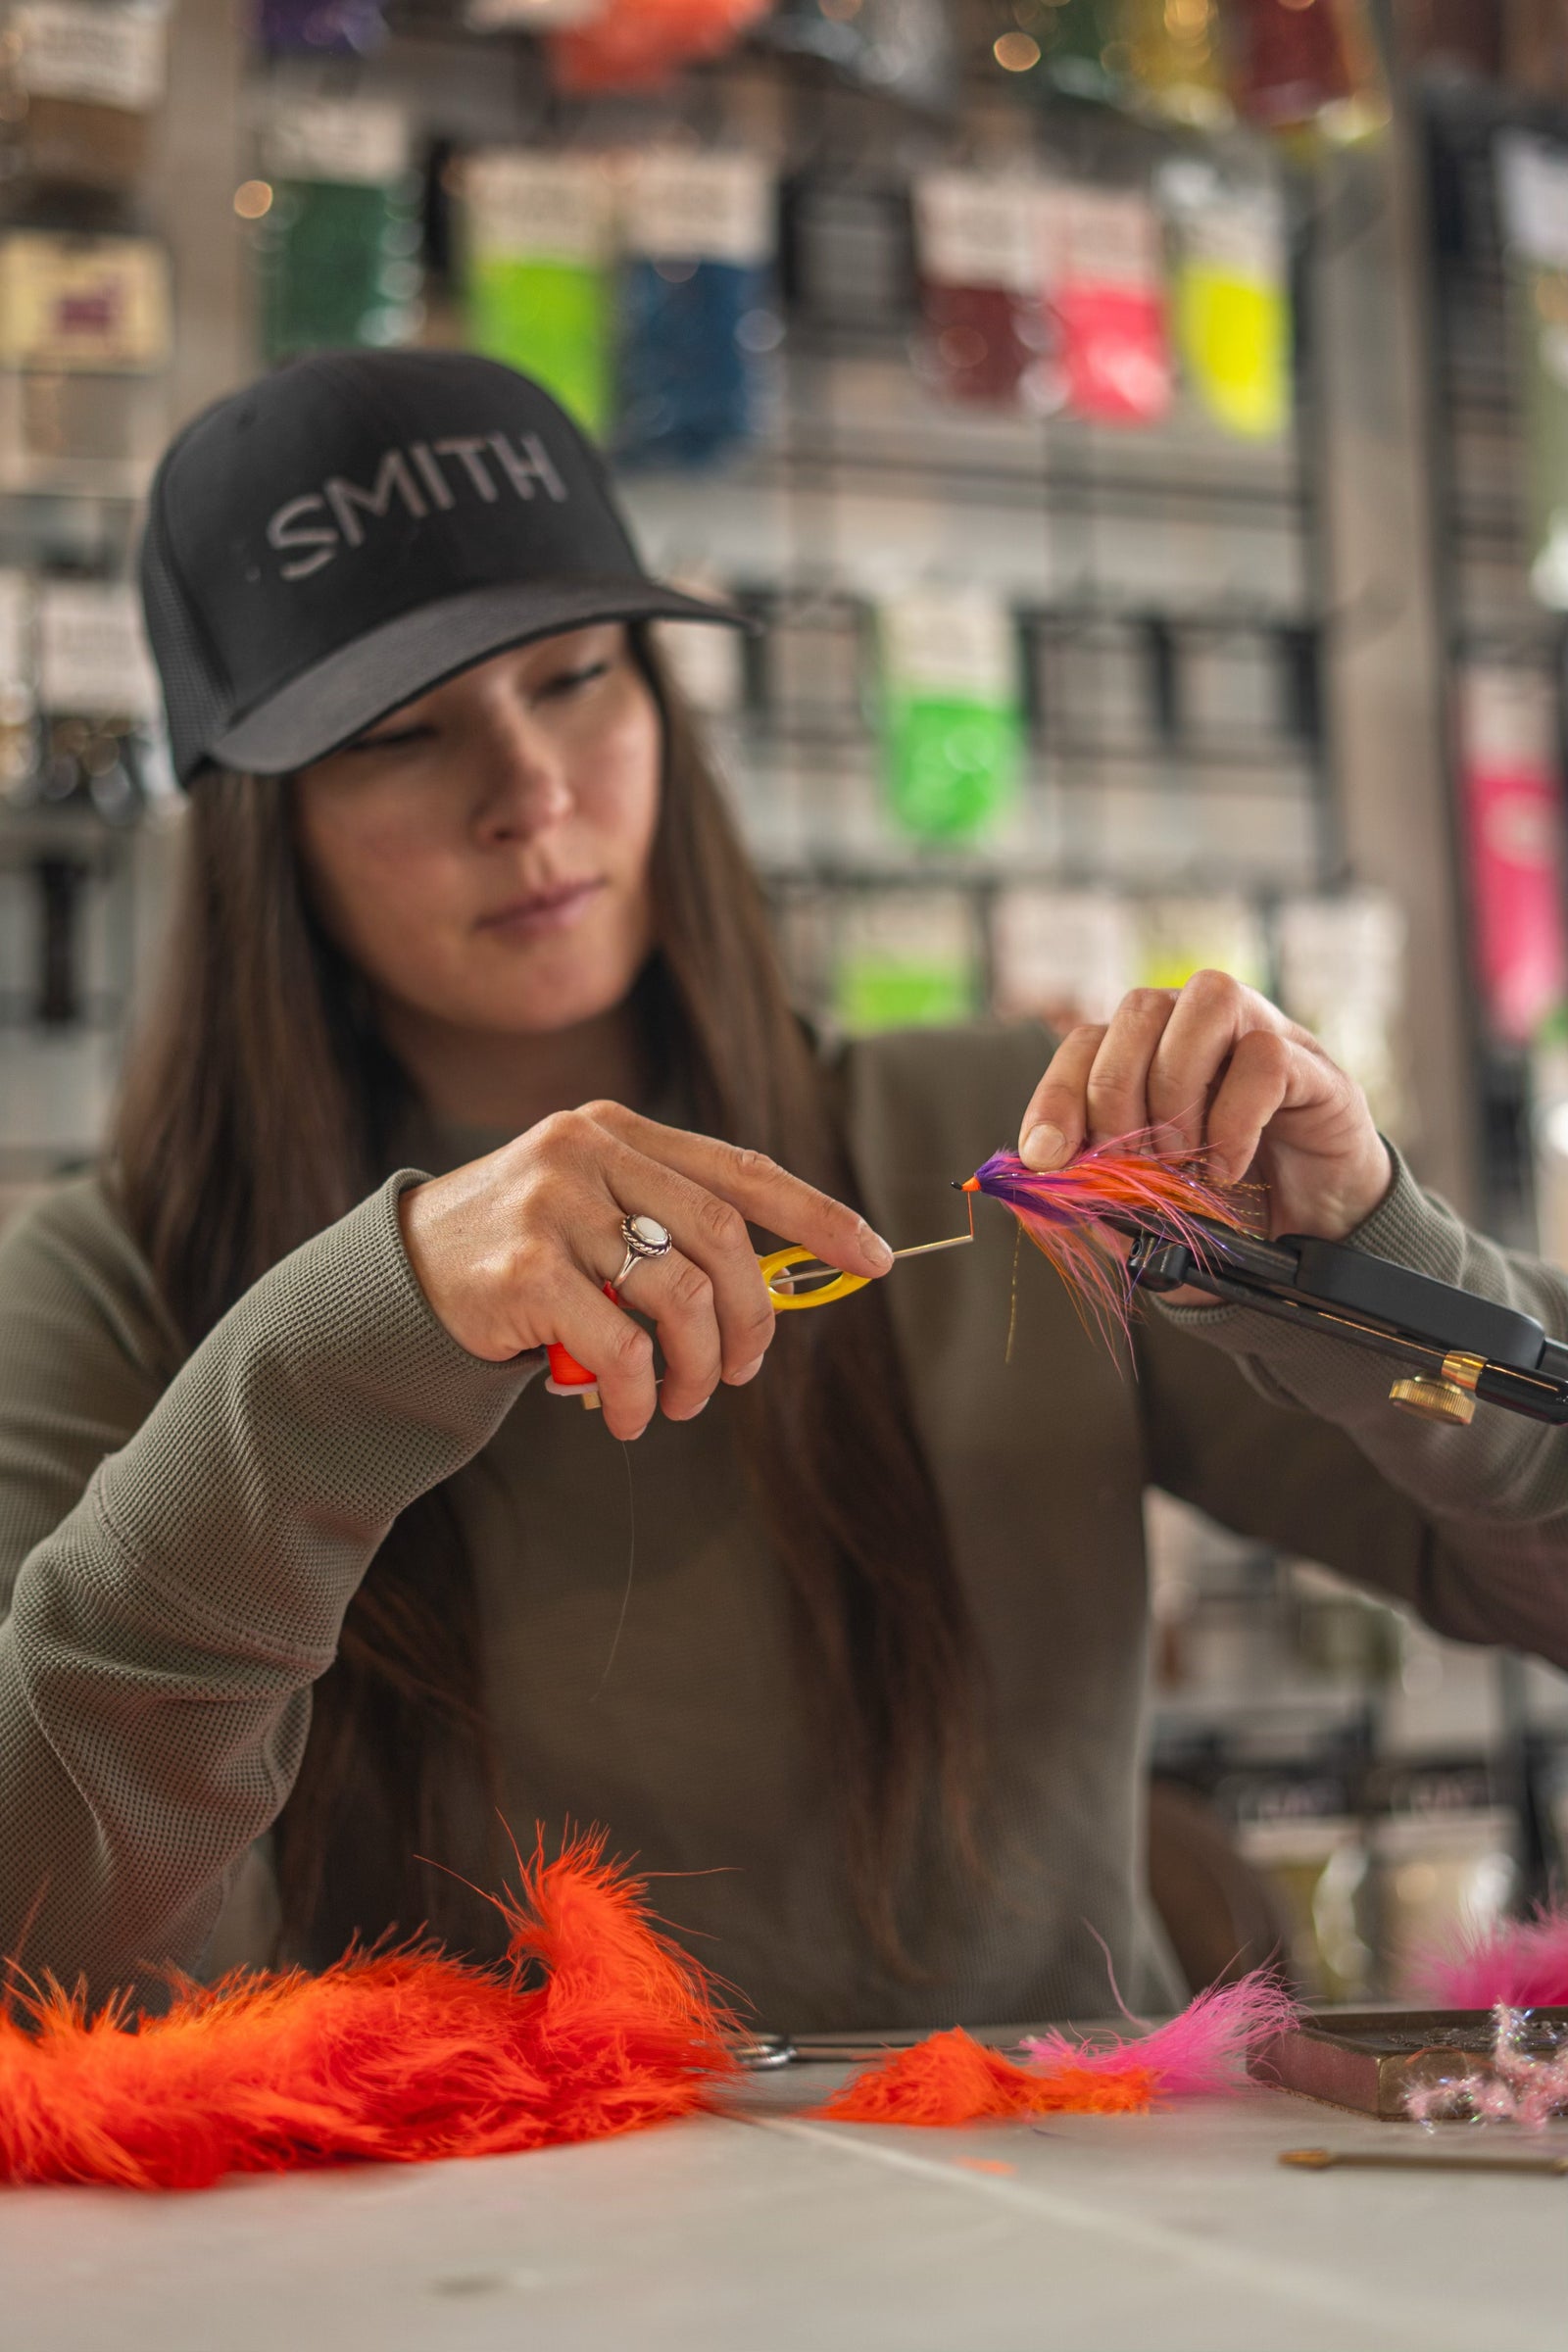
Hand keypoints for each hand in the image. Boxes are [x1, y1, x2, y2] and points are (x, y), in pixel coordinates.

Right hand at [397, 1100, 893, 1440]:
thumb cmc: (519, 1256)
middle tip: (742, 1372)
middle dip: (752, 1320)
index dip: (816, 1217)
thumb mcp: (593, 1215)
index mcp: (618, 1132)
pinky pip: (620, 1347)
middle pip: (722, 1241)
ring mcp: (553, 1205)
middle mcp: (587, 1152)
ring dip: (696, 1370)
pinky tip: (626, 1416)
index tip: (874, 1257)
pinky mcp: (524, 1268)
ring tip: (680, 1401)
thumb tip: (776, 1288)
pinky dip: (637, 1395)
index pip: (740, 1170)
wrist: (398, 1280)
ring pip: (680, 1299)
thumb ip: (668, 1231)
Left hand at [1017, 971, 1393, 1244]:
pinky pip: (1267, 1056)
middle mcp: (1202, 1029)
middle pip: (1140, 1009)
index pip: (1085, 1043)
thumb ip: (1100, 1193)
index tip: (1046, 1158)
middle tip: (1134, 1166)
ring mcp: (1262, 1036)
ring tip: (1183, 1159)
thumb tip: (1048, 1176)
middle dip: (1117, 1095)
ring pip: (1207, 1001)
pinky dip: (1234, 1119)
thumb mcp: (1148, 1213)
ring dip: (1178, 1088)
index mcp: (1151, 1056)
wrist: (1316, 1237)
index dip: (1057, 1097)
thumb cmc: (1226, 1212)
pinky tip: (1228, 1168)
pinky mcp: (1314, 1068)